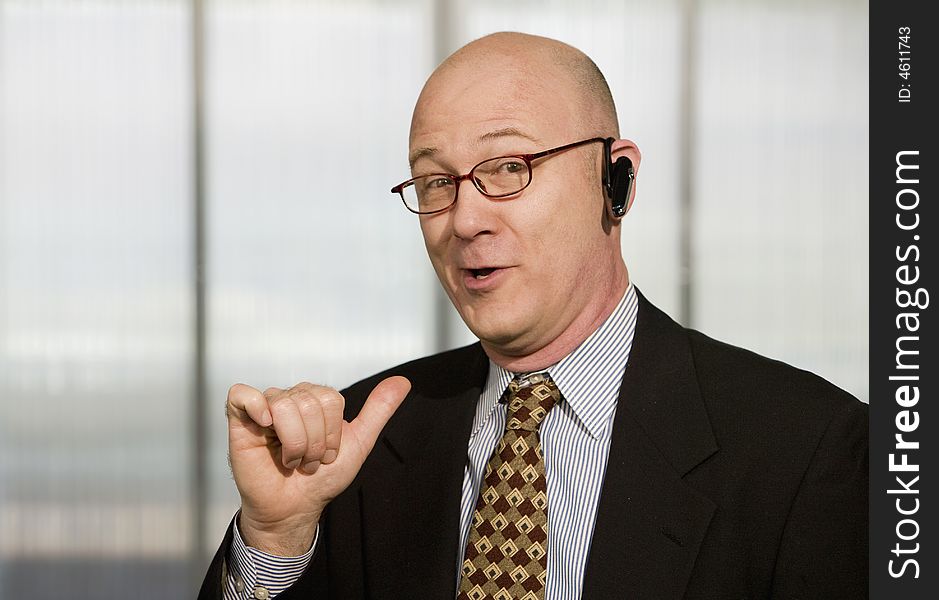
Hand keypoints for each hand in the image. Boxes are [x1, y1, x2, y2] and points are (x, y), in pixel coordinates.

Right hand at [226, 376, 410, 554]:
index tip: (327, 454)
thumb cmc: (322, 480)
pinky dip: (256, 407)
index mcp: (316, 400)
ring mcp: (265, 408)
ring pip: (282, 405)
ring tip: (290, 459)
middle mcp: (291, 399)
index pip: (330, 398)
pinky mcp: (240, 419)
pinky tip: (265, 426)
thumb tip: (402, 382)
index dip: (331, 433)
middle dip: (312, 442)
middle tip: (306, 460)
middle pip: (308, 402)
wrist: (294, 509)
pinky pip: (242, 394)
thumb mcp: (358, 444)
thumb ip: (378, 411)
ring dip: (292, 443)